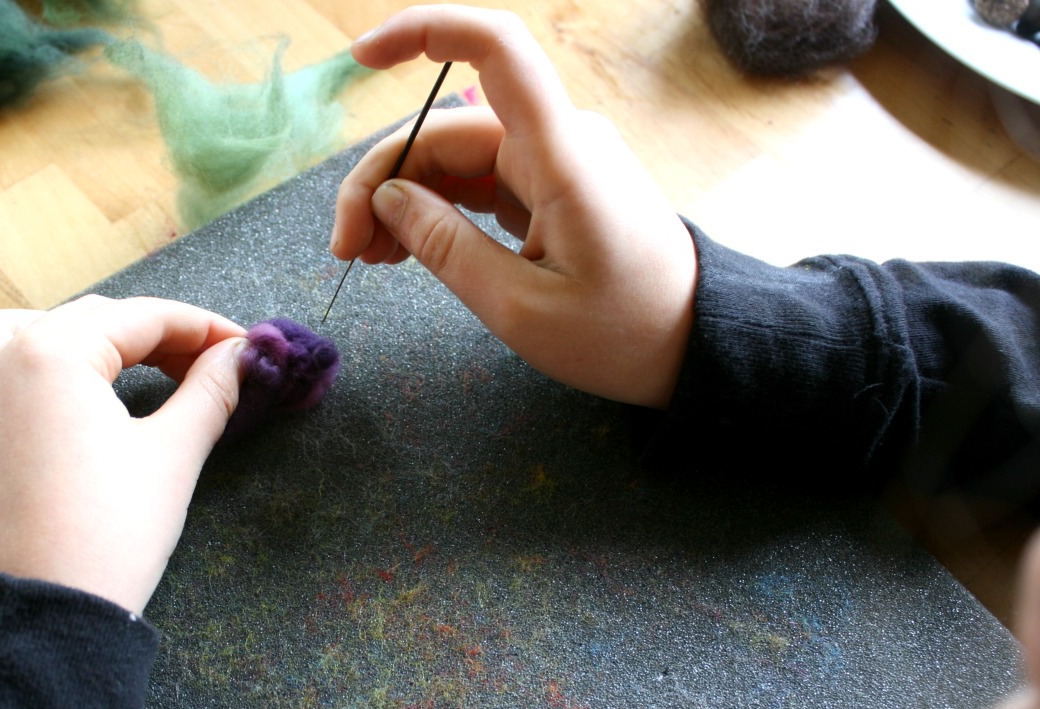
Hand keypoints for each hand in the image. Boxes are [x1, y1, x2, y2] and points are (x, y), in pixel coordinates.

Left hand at [0, 296, 245, 613]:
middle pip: (84, 321)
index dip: (201, 327)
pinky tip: (31, 386)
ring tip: (114, 362)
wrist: (38, 623)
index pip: (140, 318)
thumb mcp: (171, 457)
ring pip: (12, 332)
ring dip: (67, 334)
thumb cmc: (107, 538)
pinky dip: (1, 366)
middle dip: (148, 335)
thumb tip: (241, 358)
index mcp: (49, 355)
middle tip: (204, 364)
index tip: (241, 346)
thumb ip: (209, 393)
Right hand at [332, 4, 696, 408]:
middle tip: (345, 249)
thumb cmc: (622, 334)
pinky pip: (479, 180)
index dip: (426, 32)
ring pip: (455, 156)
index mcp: (562, 158)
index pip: (496, 50)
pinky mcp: (555, 187)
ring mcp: (558, 162)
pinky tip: (403, 248)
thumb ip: (446, 248)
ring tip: (368, 257)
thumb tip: (388, 199)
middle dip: (384, 178)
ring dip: (404, 199)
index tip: (362, 57)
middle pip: (447, 128)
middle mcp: (560, 142)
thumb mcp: (521, 308)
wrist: (693, 344)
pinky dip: (437, 208)